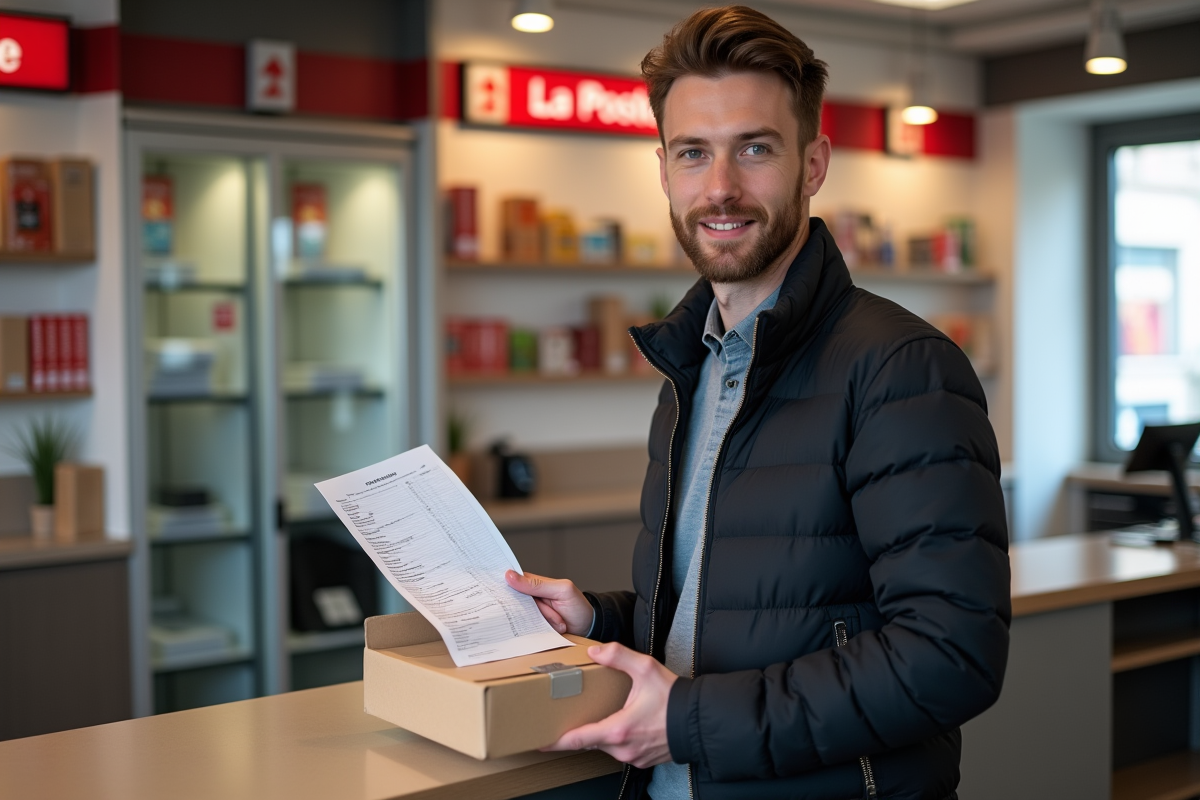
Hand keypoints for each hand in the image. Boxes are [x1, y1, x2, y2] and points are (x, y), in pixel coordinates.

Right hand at [505, 569, 593, 635]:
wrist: (588, 628)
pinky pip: (527, 629)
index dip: (508, 586)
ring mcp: (531, 614)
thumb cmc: (578, 607)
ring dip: (544, 620)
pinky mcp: (533, 628)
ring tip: (560, 621)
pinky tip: (554, 628)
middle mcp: (530, 598)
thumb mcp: (561, 591)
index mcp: (535, 583)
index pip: (514, 581)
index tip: (511, 593)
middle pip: (517, 602)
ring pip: (523, 617)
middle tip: (555, 612)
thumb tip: (510, 575)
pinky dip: (540, 630)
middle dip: (537, 609)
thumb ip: (537, 584)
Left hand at [543, 642, 675, 768]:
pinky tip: (621, 724)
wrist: (699, 720)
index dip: (556, 741)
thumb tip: (596, 652)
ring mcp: (633, 757)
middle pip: (590, 742)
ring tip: (598, 716)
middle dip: (579, 731)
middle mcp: (623, 749)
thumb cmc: (674, 698)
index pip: (578, 740)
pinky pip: (620, 751)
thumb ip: (618, 656)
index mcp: (618, 730)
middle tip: (566, 718)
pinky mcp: (642, 760)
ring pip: (605, 747)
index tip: (540, 741)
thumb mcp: (646, 668)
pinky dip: (616, 739)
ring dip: (600, 734)